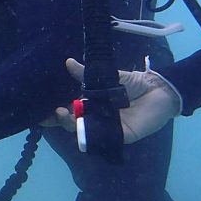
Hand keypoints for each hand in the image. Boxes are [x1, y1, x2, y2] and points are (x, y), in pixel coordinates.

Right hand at [46, 58, 181, 143]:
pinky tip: (84, 128)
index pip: (69, 110)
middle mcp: (97, 117)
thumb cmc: (135, 83)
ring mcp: (108, 127)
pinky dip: (93, 135)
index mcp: (92, 104)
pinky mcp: (121, 135)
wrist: (160, 89)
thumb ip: (88, 73)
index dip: (55, 112)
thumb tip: (68, 62)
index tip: (41, 111)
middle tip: (55, 112)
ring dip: (73, 127)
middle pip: (73, 123)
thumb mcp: (109, 76)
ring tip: (65, 116)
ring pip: (85, 132)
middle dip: (60, 120)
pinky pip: (104, 138)